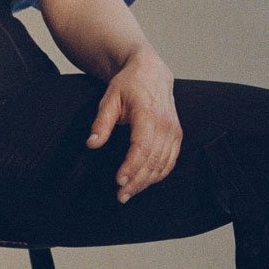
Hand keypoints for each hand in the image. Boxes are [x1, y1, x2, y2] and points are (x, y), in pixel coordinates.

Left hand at [86, 50, 181, 201]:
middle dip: (137, 181)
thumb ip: (101, 123)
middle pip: (153, 160)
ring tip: (129, 193)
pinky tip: (145, 182)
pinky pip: (171, 161)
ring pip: (163, 164)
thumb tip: (91, 144)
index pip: (142, 147)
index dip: (131, 167)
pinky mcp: (177, 135)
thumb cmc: (128, 85)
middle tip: (120, 195)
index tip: (118, 181)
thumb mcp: (109, 99)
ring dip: (147, 182)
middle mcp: (165, 124)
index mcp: (148, 114)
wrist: (151, 72)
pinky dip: (159, 175)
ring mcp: (174, 130)